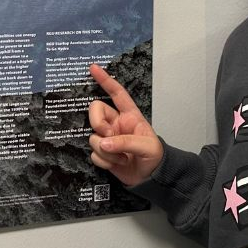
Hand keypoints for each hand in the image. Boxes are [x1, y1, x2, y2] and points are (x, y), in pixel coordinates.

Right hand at [87, 64, 161, 187]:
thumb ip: (126, 142)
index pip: (117, 94)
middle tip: (109, 137)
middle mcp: (116, 124)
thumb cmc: (154, 157)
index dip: (106, 80)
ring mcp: (108, 138)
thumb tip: (104, 143)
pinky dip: (104, 161)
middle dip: (98, 124)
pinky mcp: (102, 154)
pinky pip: (93, 154)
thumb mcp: (147, 146)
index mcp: (130, 116)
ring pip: (93, 136)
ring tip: (122, 158)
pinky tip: (117, 164)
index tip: (94, 68)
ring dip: (106, 151)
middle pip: (95, 111)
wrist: (151, 179)